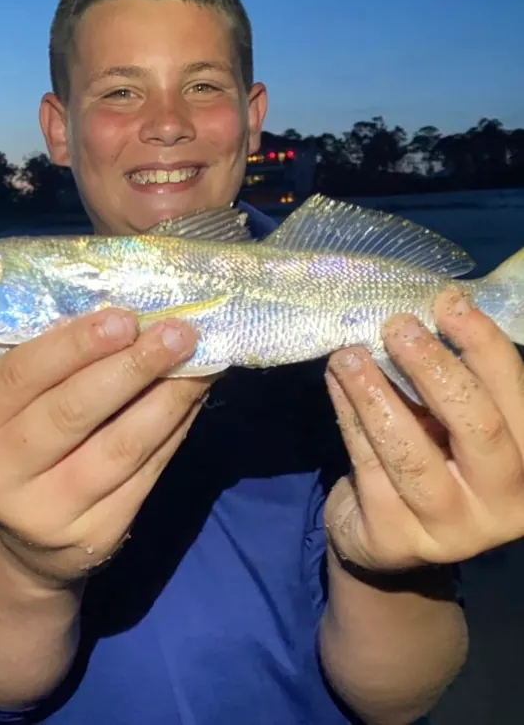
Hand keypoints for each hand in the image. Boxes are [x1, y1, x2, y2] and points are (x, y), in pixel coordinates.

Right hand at [0, 309, 209, 586]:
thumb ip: (54, 368)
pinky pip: (146, 473)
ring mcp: (50, 509)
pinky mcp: (97, 532)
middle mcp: (2, 471)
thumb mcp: (17, 407)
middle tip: (176, 334)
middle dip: (131, 367)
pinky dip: (175, 430)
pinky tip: (192, 400)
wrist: (30, 540)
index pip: (21, 375)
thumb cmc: (26, 445)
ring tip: (198, 363)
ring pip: (120, 446)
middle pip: (73, 411)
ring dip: (167, 399)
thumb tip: (121, 320)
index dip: (75, 346)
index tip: (124, 319)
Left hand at [323, 288, 523, 573]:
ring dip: (375, 393)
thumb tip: (429, 310)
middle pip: (477, 426)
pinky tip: (335, 382)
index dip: (483, 344)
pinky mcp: (395, 538)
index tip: (446, 301)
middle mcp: (503, 503)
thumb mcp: (452, 427)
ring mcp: (450, 529)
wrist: (388, 538)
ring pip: (411, 452)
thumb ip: (452, 384)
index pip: (516, 396)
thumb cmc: (431, 463)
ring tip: (349, 354)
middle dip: (434, 368)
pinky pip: (368, 466)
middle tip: (396, 326)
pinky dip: (348, 417)